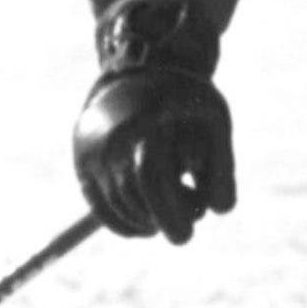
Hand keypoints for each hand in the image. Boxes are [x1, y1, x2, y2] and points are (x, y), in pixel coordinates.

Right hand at [72, 0, 235, 245]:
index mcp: (144, 122)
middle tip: (182, 232)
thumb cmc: (183, 99)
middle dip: (160, 221)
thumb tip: (220, 211)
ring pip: (117, 207)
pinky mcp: (83, 164)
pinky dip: (125, 224)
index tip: (186, 234)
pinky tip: (148, 221)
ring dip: (146, 222)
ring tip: (171, 206)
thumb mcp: (214, 119)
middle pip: (131, 197)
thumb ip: (222, 163)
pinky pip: (102, 210)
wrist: (135, 73)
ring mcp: (92, 152)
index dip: (170, 213)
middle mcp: (110, 139)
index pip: (151, 177)